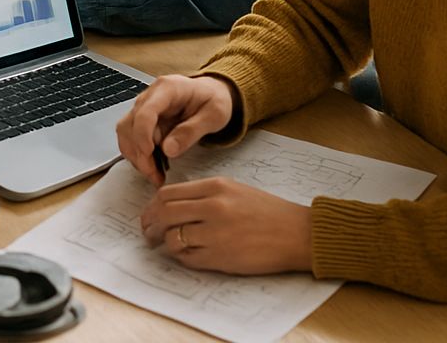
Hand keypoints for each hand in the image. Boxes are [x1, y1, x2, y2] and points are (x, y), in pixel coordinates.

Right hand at [116, 75, 236, 184]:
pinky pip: (131, 138)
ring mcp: (143, 107)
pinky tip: (152, 166)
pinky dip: (138, 154)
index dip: (143, 135)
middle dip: (140, 153)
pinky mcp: (141, 119)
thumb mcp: (213, 115)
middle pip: (131, 124)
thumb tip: (168, 150)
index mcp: (167, 88)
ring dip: (136, 155)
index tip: (149, 154)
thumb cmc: (213, 100)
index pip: (145, 111)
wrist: (210, 94)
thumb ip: (191, 131)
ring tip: (154, 174)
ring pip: (126, 132)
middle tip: (155, 175)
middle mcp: (149, 96)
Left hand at [140, 176, 312, 274]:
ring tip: (165, 245)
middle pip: (164, 214)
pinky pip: (188, 258)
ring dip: (164, 243)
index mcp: (215, 187)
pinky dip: (181, 257)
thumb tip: (170, 204)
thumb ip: (202, 193)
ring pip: (173, 238)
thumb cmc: (268, 211)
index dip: (151, 206)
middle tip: (148, 232)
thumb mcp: (233, 189)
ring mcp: (217, 234)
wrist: (298, 233)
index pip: (167, 194)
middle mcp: (213, 208)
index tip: (149, 214)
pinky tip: (185, 255)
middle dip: (149, 225)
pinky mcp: (222, 258)